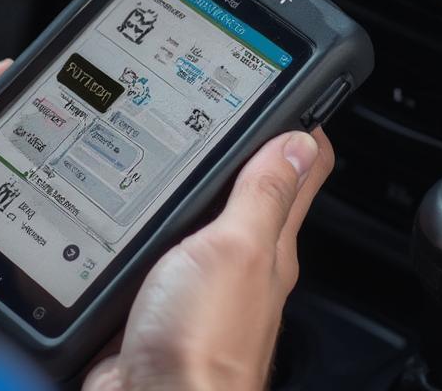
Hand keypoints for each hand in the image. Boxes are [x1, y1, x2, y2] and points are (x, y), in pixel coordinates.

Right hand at [83, 128, 333, 390]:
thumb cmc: (202, 348)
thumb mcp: (236, 249)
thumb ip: (263, 195)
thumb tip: (298, 141)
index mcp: (270, 247)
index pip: (300, 173)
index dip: (302, 130)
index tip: (296, 94)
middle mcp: (241, 262)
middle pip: (253, 190)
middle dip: (246, 149)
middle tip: (234, 108)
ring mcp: (199, 280)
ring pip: (204, 216)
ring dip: (195, 185)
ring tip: (185, 144)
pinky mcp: (158, 299)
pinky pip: (162, 248)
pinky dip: (155, 223)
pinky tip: (139, 206)